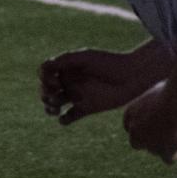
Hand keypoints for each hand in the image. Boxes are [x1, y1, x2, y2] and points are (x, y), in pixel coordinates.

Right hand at [39, 48, 157, 123]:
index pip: (45, 73)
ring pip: (54, 104)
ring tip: (55, 110)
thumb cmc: (110, 62)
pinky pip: (69, 116)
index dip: (44, 79)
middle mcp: (69, 81)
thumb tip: (44, 68)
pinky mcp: (86, 108)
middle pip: (46, 89)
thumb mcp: (85, 57)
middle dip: (45, 94)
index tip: (56, 82)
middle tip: (54, 95)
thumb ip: (64, 60)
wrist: (133, 76)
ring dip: (49, 107)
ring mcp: (77, 95)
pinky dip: (63, 120)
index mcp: (66, 67)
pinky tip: (64, 118)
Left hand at [123, 85, 176, 163]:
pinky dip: (176, 154)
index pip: (132, 126)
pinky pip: (169, 159)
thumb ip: (156, 100)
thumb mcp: (158, 91)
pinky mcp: (162, 151)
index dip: (146, 127)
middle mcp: (134, 130)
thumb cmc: (172, 91)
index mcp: (130, 113)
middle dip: (151, 139)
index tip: (158, 125)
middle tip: (168, 132)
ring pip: (154, 150)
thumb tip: (167, 98)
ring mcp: (147, 143)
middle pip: (138, 142)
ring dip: (165, 146)